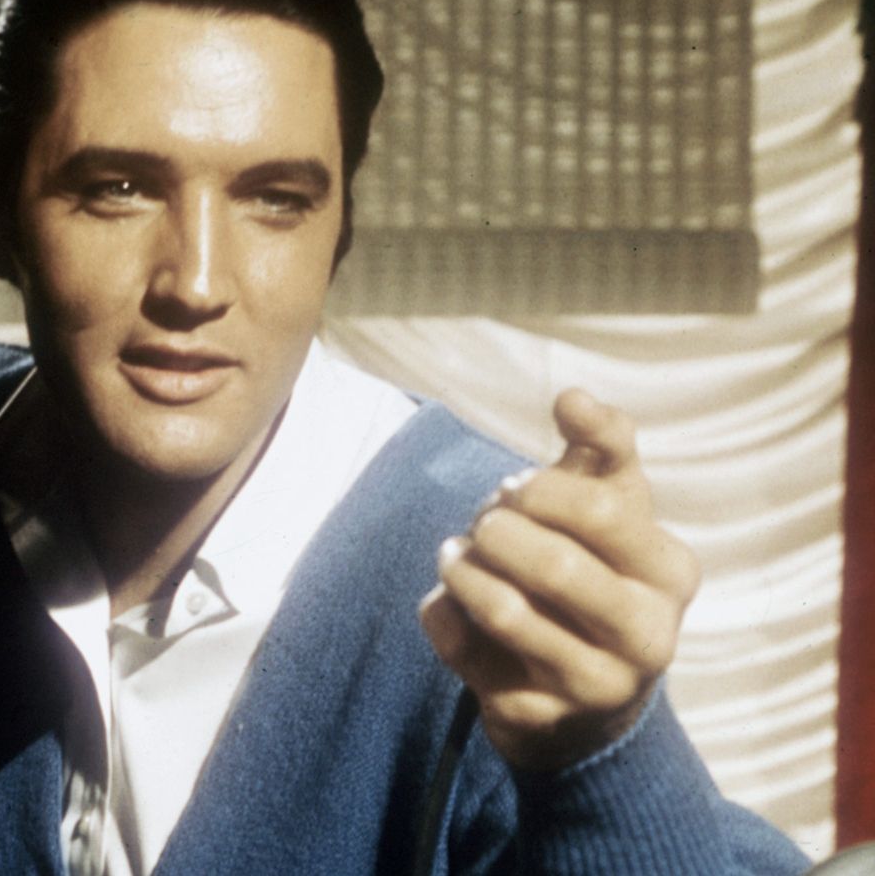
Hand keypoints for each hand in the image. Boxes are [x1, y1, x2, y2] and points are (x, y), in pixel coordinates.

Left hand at [418, 389, 700, 771]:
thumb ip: (601, 446)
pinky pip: (460, 648)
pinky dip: (440, 611)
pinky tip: (449, 602)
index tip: (510, 485)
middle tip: (480, 523)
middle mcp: (648, 636)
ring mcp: (595, 685)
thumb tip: (572, 395)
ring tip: (454, 554)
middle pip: (554, 563)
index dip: (540, 488)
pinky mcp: (538, 717)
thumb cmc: (595, 574)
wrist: (584, 698)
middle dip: (497, 529)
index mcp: (671, 571)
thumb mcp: (613, 508)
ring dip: (461, 568)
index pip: (604, 509)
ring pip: (504, 609)